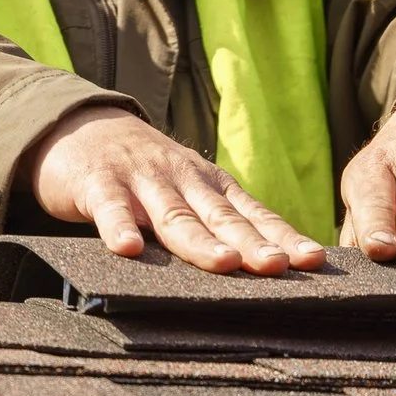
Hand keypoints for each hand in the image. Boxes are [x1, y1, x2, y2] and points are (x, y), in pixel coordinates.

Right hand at [26, 106, 325, 275]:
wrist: (83, 126)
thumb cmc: (146, 174)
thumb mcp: (189, 192)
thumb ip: (219, 224)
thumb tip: (271, 268)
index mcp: (211, 187)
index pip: (253, 215)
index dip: (283, 237)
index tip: (313, 260)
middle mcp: (184, 182)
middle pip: (222, 219)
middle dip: (252, 244)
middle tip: (277, 266)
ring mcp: (142, 181)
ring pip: (175, 216)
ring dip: (200, 241)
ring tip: (224, 263)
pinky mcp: (99, 184)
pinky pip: (110, 208)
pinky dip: (118, 227)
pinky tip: (128, 250)